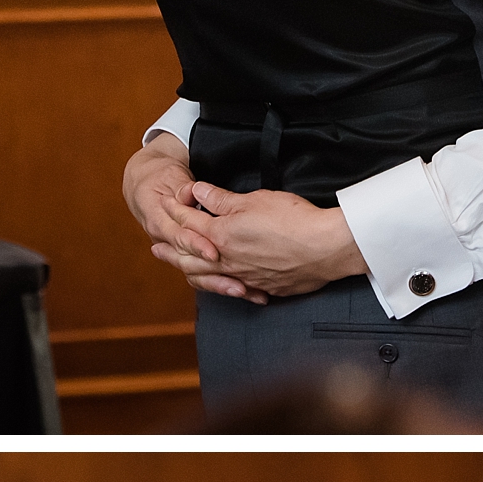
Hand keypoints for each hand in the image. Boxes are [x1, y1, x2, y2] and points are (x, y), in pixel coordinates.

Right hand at [121, 137, 266, 303]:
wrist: (146, 188)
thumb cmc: (159, 180)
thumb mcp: (170, 178)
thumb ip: (183, 189)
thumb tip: (193, 191)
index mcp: (159, 223)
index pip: (180, 238)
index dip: (197, 247)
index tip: (214, 253)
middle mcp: (165, 242)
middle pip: (190, 265)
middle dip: (215, 277)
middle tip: (238, 284)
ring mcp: (177, 252)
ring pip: (198, 276)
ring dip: (221, 285)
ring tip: (243, 290)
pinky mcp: (189, 256)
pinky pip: (205, 276)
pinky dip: (224, 284)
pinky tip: (246, 290)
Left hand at [178, 183, 358, 302]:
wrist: (326, 248)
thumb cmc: (293, 220)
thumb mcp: (253, 200)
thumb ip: (221, 199)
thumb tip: (197, 192)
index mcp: (221, 237)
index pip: (190, 223)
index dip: (176, 211)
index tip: (166, 204)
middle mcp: (228, 261)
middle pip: (190, 257)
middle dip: (171, 250)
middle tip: (156, 248)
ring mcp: (246, 278)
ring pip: (209, 277)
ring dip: (191, 271)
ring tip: (180, 268)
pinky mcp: (265, 287)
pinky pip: (235, 289)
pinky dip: (223, 286)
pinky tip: (224, 284)